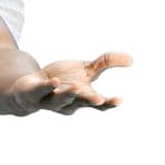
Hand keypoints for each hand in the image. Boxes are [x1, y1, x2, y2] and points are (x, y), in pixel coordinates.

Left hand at [8, 52, 132, 115]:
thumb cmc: (64, 79)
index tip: (119, 100)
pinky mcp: (35, 93)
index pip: (99, 104)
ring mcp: (51, 100)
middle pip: (81, 102)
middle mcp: (69, 103)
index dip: (108, 103)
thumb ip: (106, 63)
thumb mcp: (87, 70)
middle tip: (98, 99)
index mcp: (84, 99)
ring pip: (61, 100)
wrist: (33, 86)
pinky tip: (54, 80)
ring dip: (69, 94)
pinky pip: (42, 91)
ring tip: (76, 86)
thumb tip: (131, 59)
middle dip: (89, 100)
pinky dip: (48, 86)